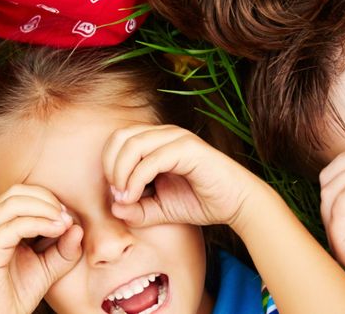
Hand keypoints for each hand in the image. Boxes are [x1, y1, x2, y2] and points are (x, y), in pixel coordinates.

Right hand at [0, 185, 82, 313]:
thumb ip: (64, 249)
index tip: (69, 217)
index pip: (22, 193)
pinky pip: (15, 225)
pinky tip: (56, 231)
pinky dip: (39, 223)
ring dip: (45, 208)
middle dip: (47, 199)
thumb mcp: (49, 267)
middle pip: (17, 191)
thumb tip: (77, 227)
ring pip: (15, 202)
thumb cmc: (19, 294)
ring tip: (64, 223)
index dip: (48, 199)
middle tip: (67, 216)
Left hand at [103, 124, 256, 228]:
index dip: (108, 165)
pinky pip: (152, 159)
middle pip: (121, 136)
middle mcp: (165, 134)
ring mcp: (177, 138)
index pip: (118, 140)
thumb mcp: (160, 209)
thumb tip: (114, 207)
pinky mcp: (188, 149)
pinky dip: (136, 178)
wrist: (237, 204)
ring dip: (120, 172)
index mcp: (156, 141)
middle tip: (116, 193)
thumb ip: (136, 209)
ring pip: (133, 144)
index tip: (115, 194)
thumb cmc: (200, 202)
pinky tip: (135, 196)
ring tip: (125, 196)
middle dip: (110, 166)